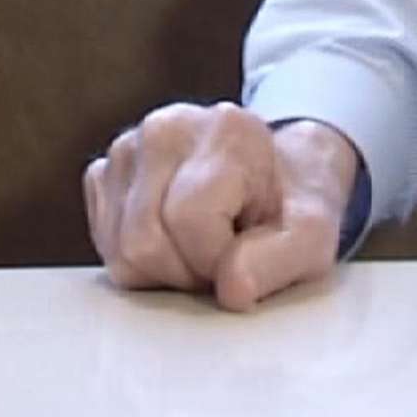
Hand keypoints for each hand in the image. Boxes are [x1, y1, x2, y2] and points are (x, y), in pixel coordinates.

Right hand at [82, 103, 360, 311]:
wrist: (279, 175)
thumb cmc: (293, 206)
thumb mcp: (314, 236)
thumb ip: (281, 261)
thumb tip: (231, 288)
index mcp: (225, 130)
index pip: (188, 220)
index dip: (215, 260)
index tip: (244, 253)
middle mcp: (166, 128)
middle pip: (144, 241)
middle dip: (186, 271)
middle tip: (222, 256)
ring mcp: (127, 148)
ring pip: (120, 250)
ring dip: (163, 270)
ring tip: (201, 246)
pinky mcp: (103, 173)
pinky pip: (105, 245)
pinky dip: (139, 261)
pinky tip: (173, 240)